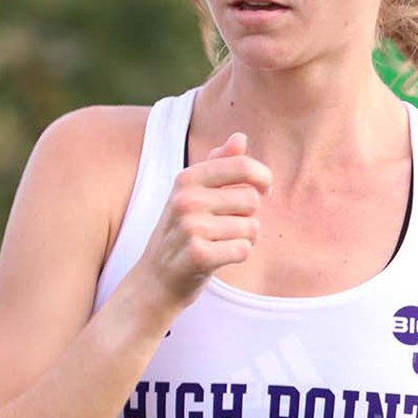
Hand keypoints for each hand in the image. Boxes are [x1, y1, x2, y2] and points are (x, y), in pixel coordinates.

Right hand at [132, 132, 270, 313]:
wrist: (155, 279)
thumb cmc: (182, 231)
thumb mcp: (193, 193)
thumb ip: (219, 164)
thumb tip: (240, 137)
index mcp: (187, 178)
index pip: (244, 166)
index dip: (263, 179)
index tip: (263, 190)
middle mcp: (186, 199)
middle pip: (252, 200)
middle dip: (248, 216)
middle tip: (224, 227)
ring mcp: (190, 227)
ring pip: (252, 228)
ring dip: (243, 238)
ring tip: (218, 243)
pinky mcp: (198, 255)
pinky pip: (244, 249)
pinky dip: (238, 256)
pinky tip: (217, 258)